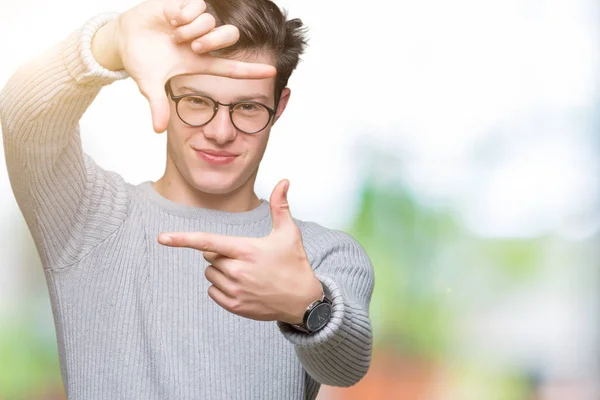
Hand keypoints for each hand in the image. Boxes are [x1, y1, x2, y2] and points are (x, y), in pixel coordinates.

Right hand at [92, 0, 275, 132]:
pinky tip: (169, 19)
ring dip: (190, 29)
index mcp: (200, 63)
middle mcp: (203, 42)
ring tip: (173, 33)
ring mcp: (196, 24)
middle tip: (192, 47)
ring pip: (211, 21)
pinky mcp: (186, 6)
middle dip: (213, 41)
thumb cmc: (141, 61)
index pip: (232, 68)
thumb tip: (158, 130)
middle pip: (229, 36)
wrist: (124, 37)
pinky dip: (182, 13)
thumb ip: (157, 104)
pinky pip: (197, 6)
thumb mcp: (149, 84)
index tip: (273, 72)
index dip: (252, 70)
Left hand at [157, 180, 323, 324]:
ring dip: (221, 270)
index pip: (208, 242)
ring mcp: (235, 291)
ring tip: (247, 272)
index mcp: (246, 250)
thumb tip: (284, 181)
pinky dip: (221, 287)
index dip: (182, 239)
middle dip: (222, 253)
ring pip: (210, 274)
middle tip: (246, 256)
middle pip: (209, 256)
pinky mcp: (235, 306)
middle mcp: (237, 271)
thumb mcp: (289, 232)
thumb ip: (280, 206)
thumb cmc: (295, 264)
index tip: (163, 238)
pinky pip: (212, 292)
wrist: (303, 300)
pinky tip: (242, 285)